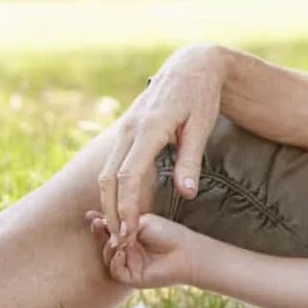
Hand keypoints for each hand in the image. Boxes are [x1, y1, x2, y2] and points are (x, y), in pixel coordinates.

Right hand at [86, 211, 205, 289]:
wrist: (186, 252)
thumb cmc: (168, 234)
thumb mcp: (143, 222)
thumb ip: (122, 224)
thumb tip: (101, 223)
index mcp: (128, 236)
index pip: (108, 230)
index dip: (99, 223)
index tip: (90, 215)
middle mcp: (126, 251)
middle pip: (104, 243)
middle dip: (99, 233)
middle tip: (97, 223)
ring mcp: (128, 264)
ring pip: (107, 257)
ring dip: (109, 247)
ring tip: (118, 238)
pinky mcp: (131, 277)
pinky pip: (116, 271)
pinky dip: (116, 261)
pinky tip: (121, 252)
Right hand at [96, 44, 228, 259]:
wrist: (191, 66)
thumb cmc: (200, 96)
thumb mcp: (201, 127)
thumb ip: (191, 161)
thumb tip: (185, 194)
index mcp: (147, 128)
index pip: (129, 175)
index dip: (127, 206)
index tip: (129, 231)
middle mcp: (128, 130)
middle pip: (109, 178)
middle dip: (111, 211)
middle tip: (119, 240)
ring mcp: (123, 130)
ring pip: (106, 173)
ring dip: (109, 202)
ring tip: (119, 230)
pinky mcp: (126, 132)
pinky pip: (113, 165)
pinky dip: (114, 188)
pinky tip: (123, 207)